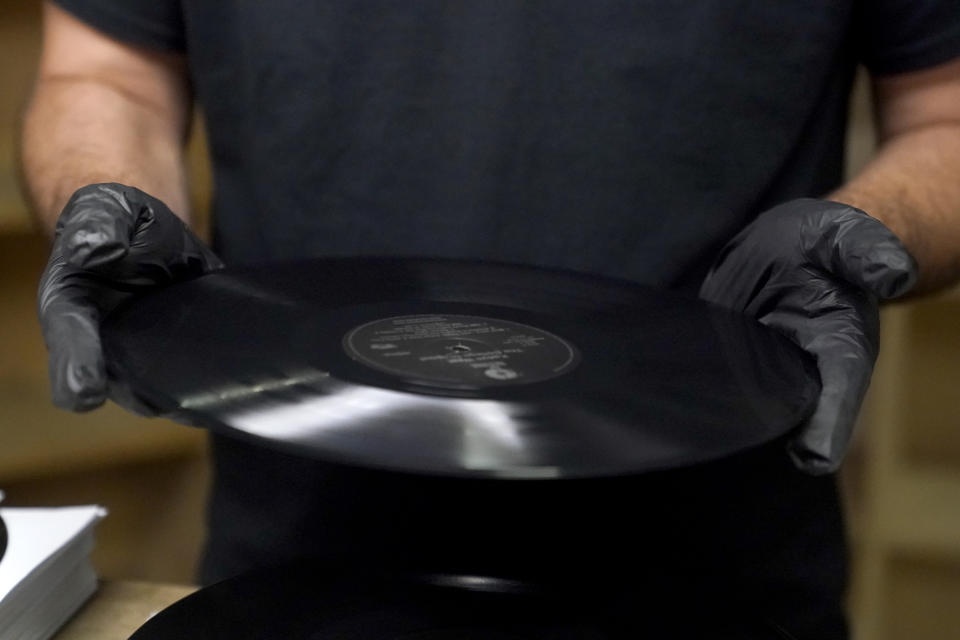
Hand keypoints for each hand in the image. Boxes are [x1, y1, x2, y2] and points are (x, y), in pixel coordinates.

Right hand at [38, 183, 222, 413]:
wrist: (146, 230)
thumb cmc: (112, 220)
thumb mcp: (104, 208)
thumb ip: (98, 226)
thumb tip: (99, 251)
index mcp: (70, 308)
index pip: (69, 340)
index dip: (76, 366)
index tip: (87, 393)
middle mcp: (103, 342)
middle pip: (118, 380)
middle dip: (138, 393)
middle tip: (163, 401)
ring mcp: (142, 354)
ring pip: (159, 389)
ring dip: (181, 394)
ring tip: (206, 398)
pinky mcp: (178, 352)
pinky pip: (193, 376)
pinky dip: (210, 382)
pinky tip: (231, 386)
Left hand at [699, 198, 916, 473]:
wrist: (798, 244)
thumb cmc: (832, 246)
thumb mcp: (847, 239)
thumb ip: (866, 255)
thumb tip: (892, 273)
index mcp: (841, 348)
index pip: (840, 393)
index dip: (828, 427)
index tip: (808, 457)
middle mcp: (803, 371)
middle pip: (785, 413)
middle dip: (762, 429)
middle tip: (731, 436)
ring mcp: (762, 370)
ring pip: (745, 405)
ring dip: (723, 414)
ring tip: (694, 421)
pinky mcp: (727, 361)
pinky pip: (713, 383)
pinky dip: (695, 391)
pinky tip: (669, 396)